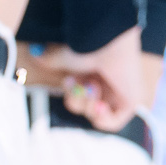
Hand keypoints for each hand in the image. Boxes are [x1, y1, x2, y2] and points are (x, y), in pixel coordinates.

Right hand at [23, 27, 143, 129]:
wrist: (109, 41)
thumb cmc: (90, 47)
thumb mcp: (65, 58)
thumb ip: (51, 60)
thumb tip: (34, 52)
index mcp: (94, 76)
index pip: (79, 100)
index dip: (71, 97)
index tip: (69, 80)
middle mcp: (108, 86)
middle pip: (85, 109)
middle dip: (78, 99)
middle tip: (81, 83)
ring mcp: (120, 94)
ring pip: (97, 116)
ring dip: (89, 103)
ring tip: (94, 84)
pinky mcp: (131, 100)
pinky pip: (114, 123)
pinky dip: (103, 118)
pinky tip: (99, 105)